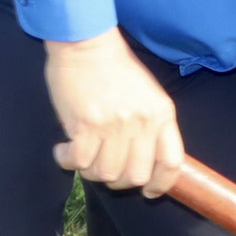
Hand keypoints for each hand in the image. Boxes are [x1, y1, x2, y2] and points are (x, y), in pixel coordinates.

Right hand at [44, 28, 184, 195]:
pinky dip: (68, 162)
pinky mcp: (86, 125)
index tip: (150, 191)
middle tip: (104, 169)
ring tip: (82, 156)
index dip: (162, 184)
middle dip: (119, 181)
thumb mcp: (148, 94)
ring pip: (106, 173)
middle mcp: (142, 123)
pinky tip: (63, 151)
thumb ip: (151, 125)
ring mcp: (115, 125)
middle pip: (136, 175)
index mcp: (162, 114)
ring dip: (90, 171)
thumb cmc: (115, 68)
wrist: (86, 44)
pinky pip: (79, 162)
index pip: (172, 162)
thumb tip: (143, 159)